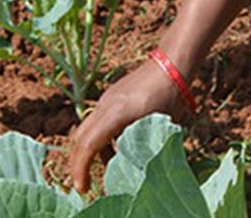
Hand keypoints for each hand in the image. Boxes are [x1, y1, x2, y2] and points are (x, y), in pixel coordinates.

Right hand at [67, 59, 192, 191]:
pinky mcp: (111, 98)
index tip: (83, 188)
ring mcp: (105, 100)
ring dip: (92, 152)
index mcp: (115, 113)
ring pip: (86, 130)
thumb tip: (133, 172)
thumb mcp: (159, 127)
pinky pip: (97, 123)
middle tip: (85, 185)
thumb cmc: (170, 94)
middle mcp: (104, 105)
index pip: (87, 145)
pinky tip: (119, 149)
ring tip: (109, 169)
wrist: (171, 63)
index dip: (81, 169)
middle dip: (79, 164)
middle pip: (79, 138)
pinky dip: (100, 140)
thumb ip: (143, 149)